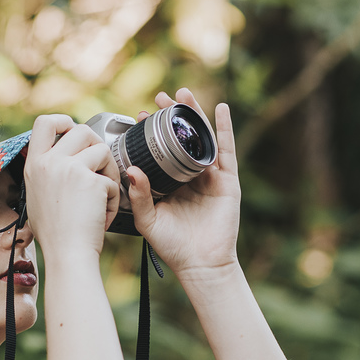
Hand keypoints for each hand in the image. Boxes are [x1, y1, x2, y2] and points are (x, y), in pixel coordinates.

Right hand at [23, 115, 120, 257]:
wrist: (67, 254)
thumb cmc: (55, 234)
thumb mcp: (38, 197)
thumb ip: (46, 174)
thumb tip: (57, 158)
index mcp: (35, 164)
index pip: (44, 122)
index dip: (63, 120)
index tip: (73, 130)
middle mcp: (50, 162)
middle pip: (81, 130)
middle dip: (97, 145)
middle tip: (100, 168)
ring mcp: (70, 169)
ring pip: (103, 150)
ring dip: (109, 171)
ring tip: (103, 196)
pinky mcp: (92, 181)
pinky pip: (112, 180)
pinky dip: (113, 198)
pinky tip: (103, 215)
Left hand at [126, 89, 240, 277]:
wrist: (200, 265)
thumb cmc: (173, 247)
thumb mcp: (148, 220)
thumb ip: (139, 195)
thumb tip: (132, 169)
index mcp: (171, 184)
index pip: (161, 151)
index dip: (153, 132)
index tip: (141, 115)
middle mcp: (190, 177)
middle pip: (182, 139)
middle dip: (173, 116)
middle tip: (162, 97)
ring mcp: (210, 178)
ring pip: (202, 139)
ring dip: (195, 115)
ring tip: (185, 94)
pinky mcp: (227, 182)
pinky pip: (227, 151)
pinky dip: (224, 129)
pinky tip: (220, 109)